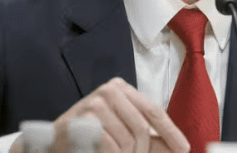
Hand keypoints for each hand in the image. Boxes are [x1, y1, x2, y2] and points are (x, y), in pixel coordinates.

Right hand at [48, 77, 188, 152]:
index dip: (171, 133)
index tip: (184, 149)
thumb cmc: (90, 138)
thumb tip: (178, 148)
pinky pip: (111, 146)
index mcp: (122, 89)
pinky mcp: (83, 119)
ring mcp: (95, 103)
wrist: (51, 144)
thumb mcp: (123, 133)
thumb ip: (150, 140)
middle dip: (141, 152)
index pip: (154, 111)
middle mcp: (109, 90)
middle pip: (143, 129)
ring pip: (128, 140)